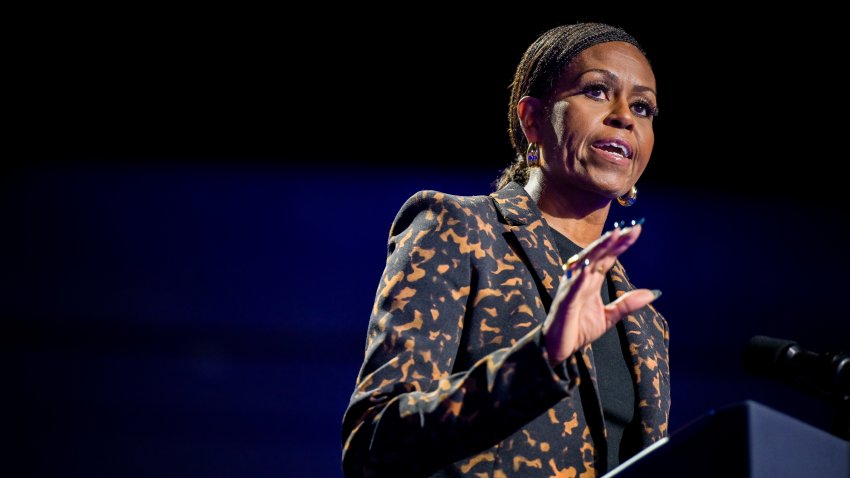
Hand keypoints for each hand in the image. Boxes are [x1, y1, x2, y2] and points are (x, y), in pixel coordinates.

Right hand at [542, 225, 658, 364]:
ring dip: (598, 250)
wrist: (558, 348)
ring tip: (611, 237)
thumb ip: (628, 304)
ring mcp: (571, 289)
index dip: (621, 243)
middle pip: (598, 254)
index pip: (608, 257)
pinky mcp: (564, 303)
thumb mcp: (609, 317)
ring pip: (585, 263)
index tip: (636, 228)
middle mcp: (580, 279)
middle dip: (613, 240)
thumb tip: (654, 293)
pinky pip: (572, 288)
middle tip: (630, 227)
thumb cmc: (579, 329)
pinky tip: (587, 267)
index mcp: (591, 280)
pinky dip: (578, 277)